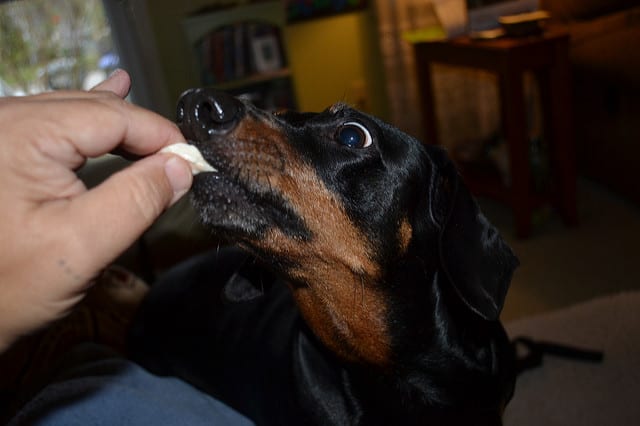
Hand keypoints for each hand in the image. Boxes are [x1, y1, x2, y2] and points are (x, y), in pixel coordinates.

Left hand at [0, 70, 191, 350]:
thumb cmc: (6, 285)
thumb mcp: (82, 246)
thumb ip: (136, 200)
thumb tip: (180, 166)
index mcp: (22, 134)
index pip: (113, 116)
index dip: (160, 135)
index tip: (192, 161)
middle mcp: (7, 120)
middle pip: (96, 110)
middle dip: (143, 132)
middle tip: (180, 161)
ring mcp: (2, 130)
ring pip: (78, 114)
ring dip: (122, 127)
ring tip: (156, 133)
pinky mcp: (2, 146)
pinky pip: (57, 121)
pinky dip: (92, 120)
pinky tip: (110, 94)